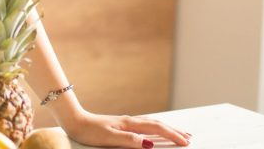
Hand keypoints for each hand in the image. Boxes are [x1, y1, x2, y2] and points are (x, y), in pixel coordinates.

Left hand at [62, 110, 191, 147]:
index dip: (172, 135)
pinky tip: (154, 130)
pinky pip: (144, 125)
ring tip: (177, 132)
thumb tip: (150, 143)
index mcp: (130, 124)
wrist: (75, 121)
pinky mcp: (121, 125)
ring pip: (152, 123)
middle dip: (174, 131)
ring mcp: (126, 122)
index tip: (186, 142)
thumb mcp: (109, 138)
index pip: (157, 129)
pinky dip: (155, 128)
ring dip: (166, 128)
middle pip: (158, 124)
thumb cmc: (89, 131)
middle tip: (188, 138)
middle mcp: (130, 121)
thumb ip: (129, 140)